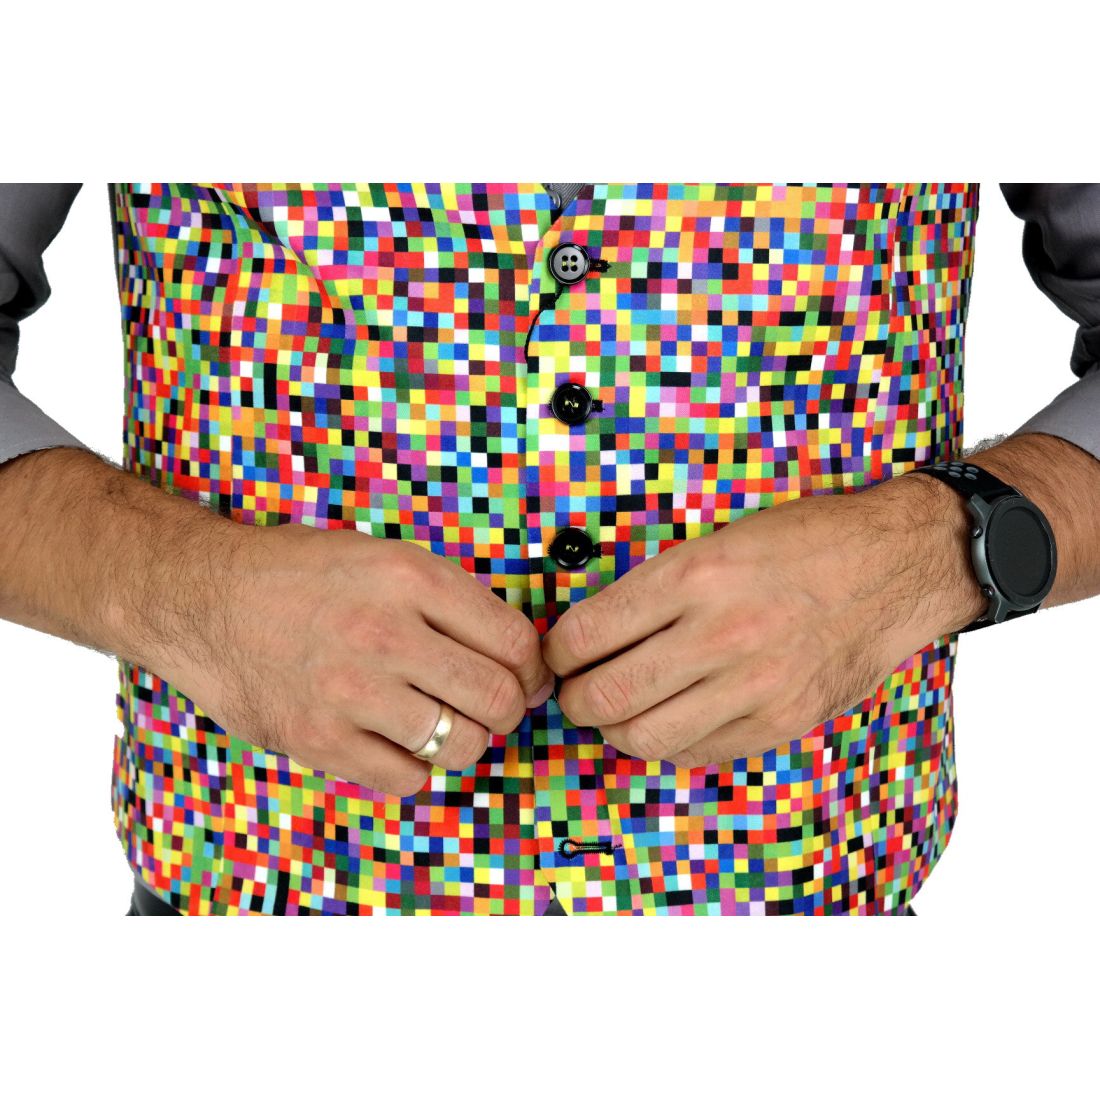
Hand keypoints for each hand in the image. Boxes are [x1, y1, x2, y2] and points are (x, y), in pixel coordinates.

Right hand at [162, 524, 553, 796]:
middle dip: (509, 710)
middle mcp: (386, 634)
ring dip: (464, 741)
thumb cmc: (299, 577)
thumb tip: (520, 656)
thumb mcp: (384, 558)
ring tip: (443, 724)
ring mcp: (352, 691)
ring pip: (460, 745)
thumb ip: (451, 600)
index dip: (534, 668)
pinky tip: (397, 742)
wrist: (204, 599)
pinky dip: (415, 768)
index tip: (529, 678)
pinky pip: (407, 779)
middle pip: (497, 698)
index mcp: (411, 579)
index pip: (514, 641)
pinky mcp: (320, 740)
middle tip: (494, 708)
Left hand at [542, 475, 984, 767]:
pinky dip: (669, 743)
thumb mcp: (720, 538)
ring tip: (619, 709)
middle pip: (605, 696)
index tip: (557, 655)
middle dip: (573, 700)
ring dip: (615, 729)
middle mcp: (720, 632)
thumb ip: (656, 588)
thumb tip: (591, 632)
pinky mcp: (781, 721)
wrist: (896, 566)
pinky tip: (670, 719)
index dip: (555, 654)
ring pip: (643, 737)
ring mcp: (754, 684)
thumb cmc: (806, 543)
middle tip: (575, 690)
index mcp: (695, 574)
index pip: (585, 633)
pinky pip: (697, 753)